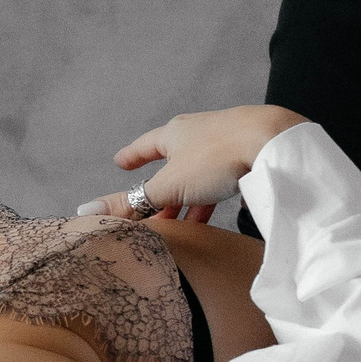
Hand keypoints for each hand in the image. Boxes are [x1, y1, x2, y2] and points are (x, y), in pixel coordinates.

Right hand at [84, 105, 306, 221]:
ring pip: (201, 177)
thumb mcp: (168, 185)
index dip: (132, 157)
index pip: (146, 145)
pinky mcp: (250, 157)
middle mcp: (200, 134)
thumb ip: (132, 201)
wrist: (274, 142)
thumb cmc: (217, 157)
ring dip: (190, 201)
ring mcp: (227, 144)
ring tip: (184, 228)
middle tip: (152, 213)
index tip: (120, 163)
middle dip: (163, 192)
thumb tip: (86, 210)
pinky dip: (216, 198)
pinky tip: (221, 216)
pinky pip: (226, 181)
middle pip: (174, 166)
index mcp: (176, 133)